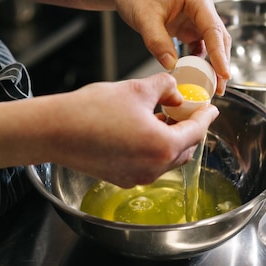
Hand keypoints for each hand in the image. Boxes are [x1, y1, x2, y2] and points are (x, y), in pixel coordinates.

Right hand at [49, 73, 218, 187]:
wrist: (54, 131)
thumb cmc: (92, 110)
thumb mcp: (137, 89)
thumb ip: (165, 88)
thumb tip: (175, 93)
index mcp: (163, 146)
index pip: (197, 131)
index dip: (206, 116)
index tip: (211, 108)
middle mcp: (154, 167)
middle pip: (185, 148)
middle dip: (189, 128)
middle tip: (187, 110)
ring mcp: (138, 176)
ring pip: (167, 158)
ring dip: (171, 139)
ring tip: (164, 117)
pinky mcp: (122, 178)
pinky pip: (149, 164)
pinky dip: (154, 148)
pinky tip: (145, 130)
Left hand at [113, 0, 231, 93]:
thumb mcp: (144, 18)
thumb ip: (157, 42)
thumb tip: (172, 66)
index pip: (213, 29)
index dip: (220, 53)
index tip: (224, 73)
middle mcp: (202, 8)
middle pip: (219, 38)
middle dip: (220, 63)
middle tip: (219, 88)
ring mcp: (197, 19)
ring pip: (212, 45)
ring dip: (212, 65)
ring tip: (211, 86)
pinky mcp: (189, 29)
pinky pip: (200, 48)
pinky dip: (199, 62)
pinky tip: (196, 75)